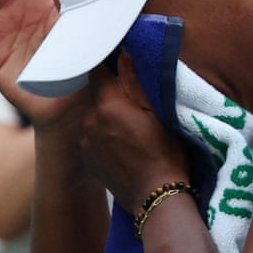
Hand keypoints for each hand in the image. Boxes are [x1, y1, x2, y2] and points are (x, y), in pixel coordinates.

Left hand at [80, 53, 189, 211]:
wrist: (156, 197)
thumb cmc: (166, 154)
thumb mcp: (158, 114)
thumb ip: (136, 83)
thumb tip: (124, 55)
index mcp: (108, 105)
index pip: (97, 72)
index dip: (106, 64)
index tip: (114, 61)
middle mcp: (90, 121)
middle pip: (97, 96)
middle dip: (112, 96)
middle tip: (135, 104)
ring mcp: (85, 142)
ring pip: (95, 118)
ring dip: (108, 118)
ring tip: (131, 130)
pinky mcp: (87, 160)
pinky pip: (93, 138)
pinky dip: (104, 138)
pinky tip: (124, 147)